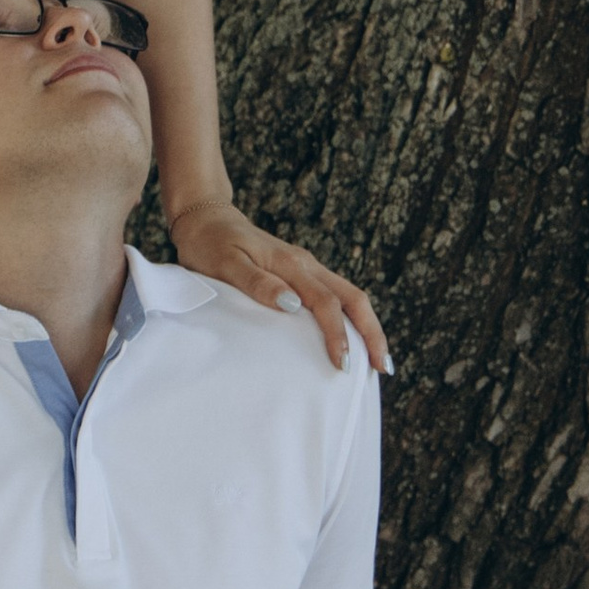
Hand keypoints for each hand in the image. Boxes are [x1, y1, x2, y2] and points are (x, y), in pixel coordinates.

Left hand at [169, 198, 390, 375]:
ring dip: (367, 327)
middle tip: (382, 367)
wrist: (206, 220)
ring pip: (350, 296)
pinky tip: (353, 340)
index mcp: (291, 264)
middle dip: (372, 333)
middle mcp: (306, 265)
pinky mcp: (301, 273)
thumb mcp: (225, 264)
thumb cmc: (210, 245)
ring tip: (377, 360)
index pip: (326, 303)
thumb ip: (257, 283)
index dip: (338, 334)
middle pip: (354, 298)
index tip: (342, 364)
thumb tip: (292, 304)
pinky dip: (352, 319)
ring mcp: (306, 268)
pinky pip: (336, 297)